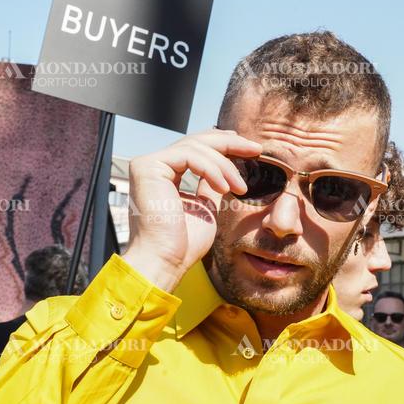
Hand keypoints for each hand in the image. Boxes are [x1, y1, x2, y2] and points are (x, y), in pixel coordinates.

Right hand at [124, 129, 261, 290]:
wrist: (166, 261)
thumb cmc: (184, 244)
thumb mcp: (206, 207)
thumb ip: (211, 186)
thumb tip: (227, 171)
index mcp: (165, 174)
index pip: (197, 149)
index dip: (225, 145)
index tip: (252, 150)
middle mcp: (154, 166)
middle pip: (196, 141)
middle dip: (230, 143)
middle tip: (256, 149)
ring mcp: (148, 164)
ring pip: (195, 147)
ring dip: (225, 165)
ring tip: (240, 187)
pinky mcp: (147, 166)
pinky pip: (188, 156)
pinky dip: (212, 169)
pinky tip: (225, 187)